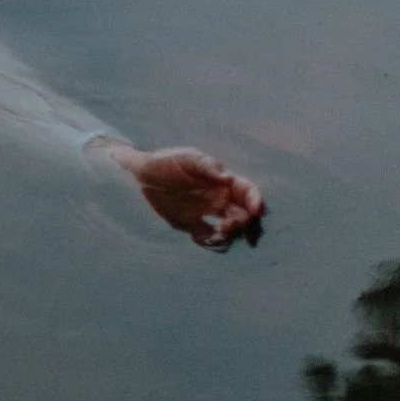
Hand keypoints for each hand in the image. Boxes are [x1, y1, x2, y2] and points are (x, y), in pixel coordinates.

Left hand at [101, 143, 265, 248]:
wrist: (143, 175)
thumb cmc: (168, 161)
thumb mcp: (188, 158)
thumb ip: (207, 166)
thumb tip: (228, 177)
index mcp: (224, 182)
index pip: (248, 192)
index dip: (256, 200)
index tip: (255, 209)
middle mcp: (221, 199)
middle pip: (246, 216)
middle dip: (246, 224)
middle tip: (230, 225)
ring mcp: (208, 214)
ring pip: (231, 230)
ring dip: (231, 235)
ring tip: (219, 233)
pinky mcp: (193, 225)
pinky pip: (209, 238)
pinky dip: (211, 242)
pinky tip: (201, 237)